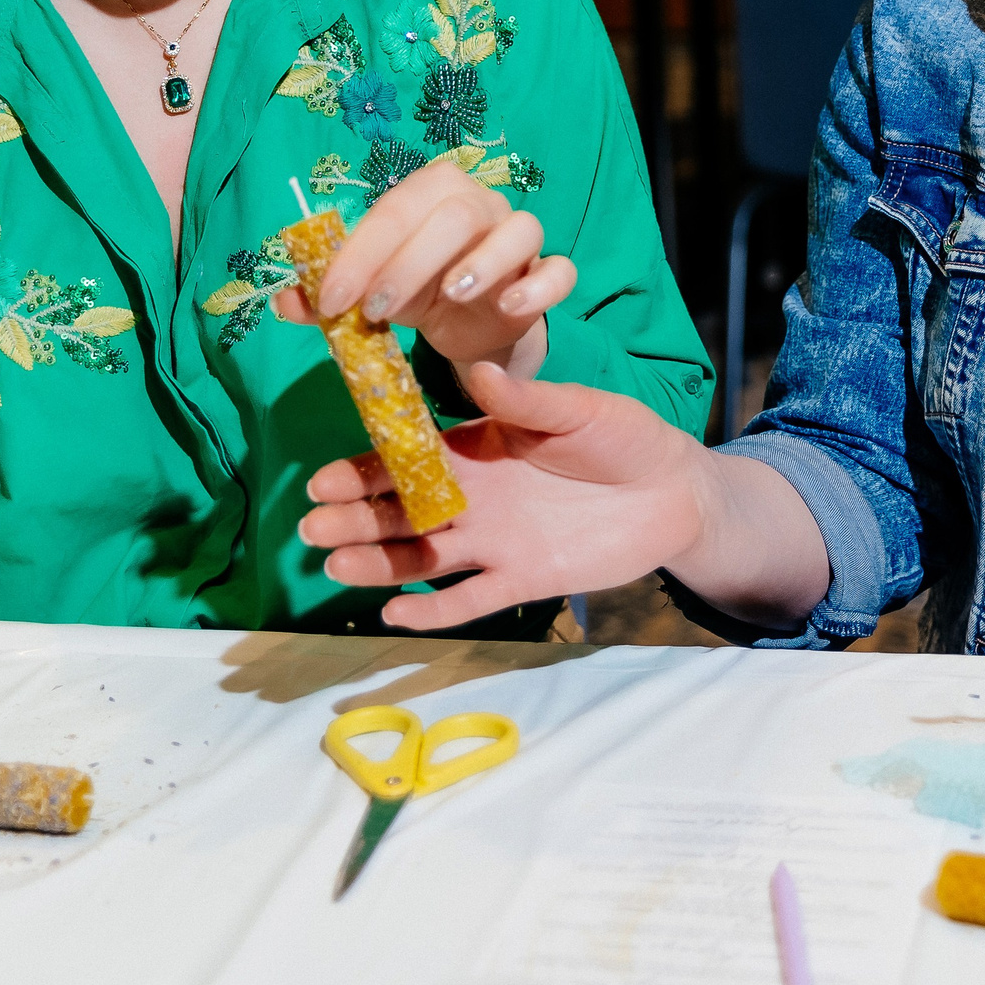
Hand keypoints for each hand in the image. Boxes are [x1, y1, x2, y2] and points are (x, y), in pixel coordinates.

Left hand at [271, 160, 575, 377]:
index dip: (359, 254)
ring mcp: (520, 237)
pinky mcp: (547, 274)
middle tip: (375, 311)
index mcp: (431, 193)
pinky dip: (539, 287)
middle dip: (408, 263)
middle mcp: (481, 204)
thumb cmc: (416, 291)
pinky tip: (509, 308)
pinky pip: (560, 270)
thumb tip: (285, 302)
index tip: (330, 300)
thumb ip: (327, 296)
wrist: (469, 327)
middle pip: (455, 215)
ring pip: (518, 229)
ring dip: (482, 263)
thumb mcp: (367, 293)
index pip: (395, 210)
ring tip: (449, 298)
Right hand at [298, 358, 709, 629]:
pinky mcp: (523, 579)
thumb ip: (527, 400)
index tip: (324, 479)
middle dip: (354, 519)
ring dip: (378, 563)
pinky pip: (470, 599)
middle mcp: (474, 497)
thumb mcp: (578, 410)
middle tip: (312, 527)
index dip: (364, 470)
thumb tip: (477, 369)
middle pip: (400, 512)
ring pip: (422, 557)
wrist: (673, 492)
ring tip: (335, 567)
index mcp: (476, 448)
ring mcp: (494, 541)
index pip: (407, 460)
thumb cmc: (623, 438)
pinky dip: (433, 609)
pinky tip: (395, 614)